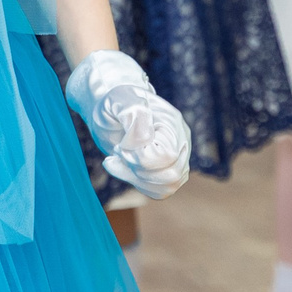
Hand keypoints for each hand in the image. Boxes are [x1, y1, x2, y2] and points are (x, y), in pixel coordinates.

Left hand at [65, 49, 191, 199]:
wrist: (111, 109)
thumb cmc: (114, 102)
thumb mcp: (119, 101)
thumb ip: (134, 117)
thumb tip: (146, 141)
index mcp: (171, 123)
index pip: (167, 156)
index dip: (140, 157)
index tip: (121, 145)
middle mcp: (180, 141)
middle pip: (171, 176)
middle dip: (138, 170)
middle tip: (118, 152)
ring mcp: (177, 157)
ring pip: (168, 186)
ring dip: (138, 179)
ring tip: (120, 161)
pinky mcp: (166, 169)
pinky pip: (161, 190)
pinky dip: (140, 184)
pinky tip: (125, 168)